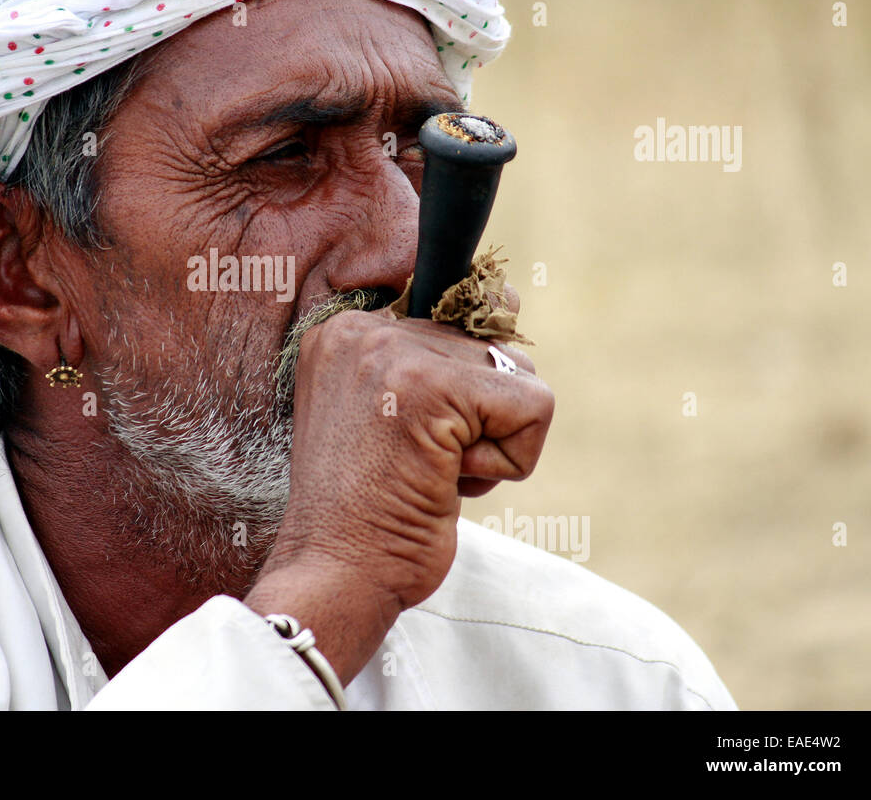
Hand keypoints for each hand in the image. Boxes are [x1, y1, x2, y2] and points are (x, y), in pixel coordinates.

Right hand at [245, 295, 553, 686]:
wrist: (336, 572)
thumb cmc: (369, 511)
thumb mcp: (390, 415)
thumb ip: (435, 361)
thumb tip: (508, 299)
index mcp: (345, 333)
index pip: (454, 310)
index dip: (464, 383)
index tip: (423, 432)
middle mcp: (362, 330)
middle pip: (490, 348)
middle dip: (478, 418)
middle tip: (418, 462)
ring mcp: (393, 353)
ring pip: (516, 374)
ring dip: (492, 441)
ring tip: (431, 473)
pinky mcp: (432, 387)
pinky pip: (534, 406)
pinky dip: (510, 461)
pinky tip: (448, 483)